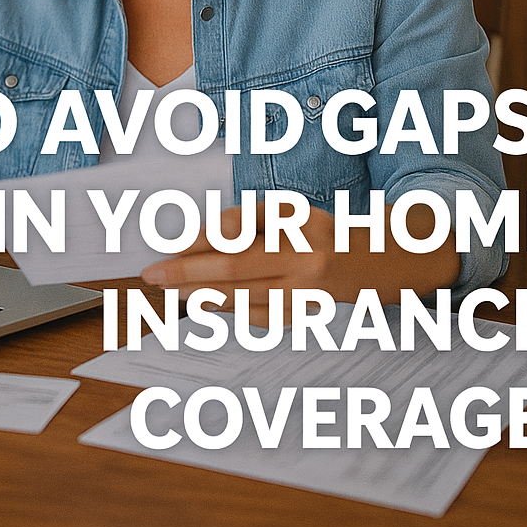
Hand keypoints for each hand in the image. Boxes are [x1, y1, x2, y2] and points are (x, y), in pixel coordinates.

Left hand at [140, 203, 334, 326]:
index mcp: (295, 219)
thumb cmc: (315, 231)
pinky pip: (259, 315)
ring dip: (201, 294)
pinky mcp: (305, 313)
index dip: (200, 240)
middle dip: (188, 272)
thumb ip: (244, 220)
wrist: (371, 260)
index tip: (173, 247)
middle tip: (154, 275)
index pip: (237, 230)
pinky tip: (205, 303)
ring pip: (243, 296)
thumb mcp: (284, 210)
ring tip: (172, 290)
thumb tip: (202, 239)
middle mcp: (303, 254)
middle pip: (234, 267)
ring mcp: (306, 288)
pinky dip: (229, 310)